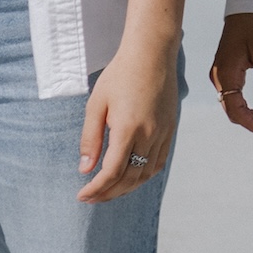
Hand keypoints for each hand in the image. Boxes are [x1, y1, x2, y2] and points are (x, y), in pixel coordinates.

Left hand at [79, 34, 182, 203]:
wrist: (152, 54)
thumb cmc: (120, 74)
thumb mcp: (96, 104)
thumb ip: (90, 139)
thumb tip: (85, 169)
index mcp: (128, 128)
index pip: (112, 172)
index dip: (96, 188)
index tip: (82, 195)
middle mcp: (149, 135)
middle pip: (130, 178)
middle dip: (108, 193)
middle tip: (90, 199)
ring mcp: (163, 133)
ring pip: (146, 173)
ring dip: (127, 187)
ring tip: (108, 191)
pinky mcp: (170, 129)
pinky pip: (158, 161)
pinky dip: (144, 175)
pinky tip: (131, 177)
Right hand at [209, 12, 252, 136]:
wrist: (248, 6)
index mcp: (225, 74)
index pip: (235, 110)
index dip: (252, 124)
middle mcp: (219, 78)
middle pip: (234, 111)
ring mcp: (222, 75)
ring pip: (235, 105)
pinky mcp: (228, 72)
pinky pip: (236, 96)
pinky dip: (251, 105)